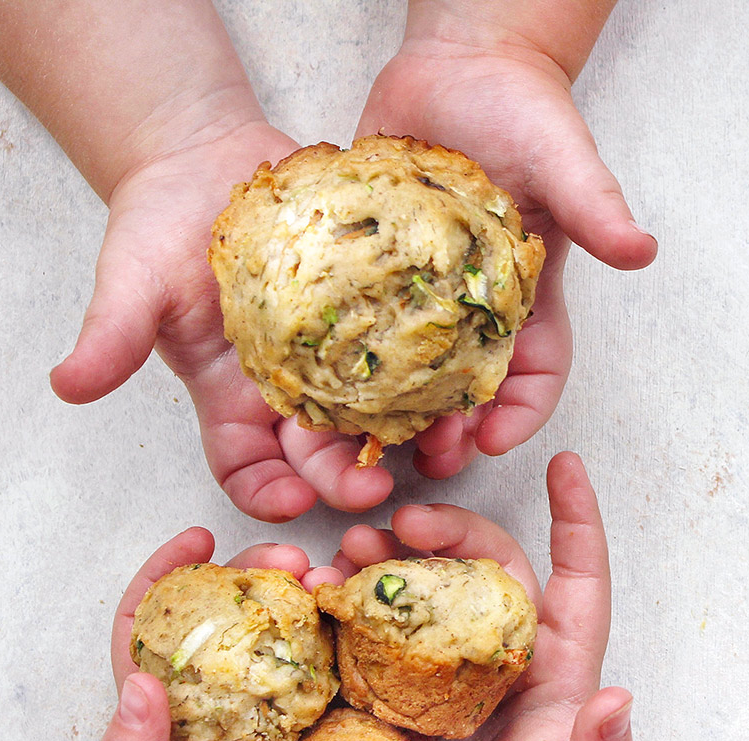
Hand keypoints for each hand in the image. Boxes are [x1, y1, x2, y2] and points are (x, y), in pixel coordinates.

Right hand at [51, 119, 394, 521]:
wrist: (205, 157)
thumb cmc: (159, 223)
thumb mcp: (131, 281)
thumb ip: (111, 335)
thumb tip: (68, 385)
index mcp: (230, 399)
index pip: (247, 470)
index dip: (266, 496)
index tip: (291, 502)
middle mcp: (284, 388)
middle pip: (318, 456)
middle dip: (343, 479)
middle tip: (373, 484)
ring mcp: (327, 353)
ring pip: (370, 414)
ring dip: (397, 436)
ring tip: (429, 442)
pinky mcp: (364, 313)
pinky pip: (401, 349)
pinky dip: (425, 368)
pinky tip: (451, 377)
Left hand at [101, 528, 348, 740]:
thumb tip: (137, 685)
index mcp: (176, 709)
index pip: (158, 624)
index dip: (169, 574)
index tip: (198, 540)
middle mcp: (230, 701)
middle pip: (237, 618)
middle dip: (260, 576)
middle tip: (290, 562)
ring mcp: (284, 715)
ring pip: (297, 638)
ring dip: (315, 601)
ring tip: (336, 582)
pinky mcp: (330, 735)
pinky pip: (345, 681)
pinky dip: (359, 649)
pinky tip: (374, 631)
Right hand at [333, 451, 632, 740]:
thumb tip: (620, 700)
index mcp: (556, 667)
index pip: (576, 578)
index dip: (576, 521)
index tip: (565, 466)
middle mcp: (504, 655)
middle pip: (486, 567)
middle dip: (447, 531)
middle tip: (399, 527)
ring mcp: (450, 669)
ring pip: (427, 589)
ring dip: (390, 560)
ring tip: (347, 554)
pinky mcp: (403, 689)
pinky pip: (379, 633)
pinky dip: (352, 608)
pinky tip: (321, 597)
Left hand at [358, 11, 657, 477]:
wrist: (458, 66)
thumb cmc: (519, 109)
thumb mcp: (562, 155)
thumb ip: (592, 203)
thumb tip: (640, 249)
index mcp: (526, 296)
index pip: (535, 371)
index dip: (520, 414)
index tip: (490, 441)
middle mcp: (473, 305)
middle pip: (465, 389)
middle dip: (449, 431)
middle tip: (424, 458)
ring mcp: (420, 293)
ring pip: (406, 372)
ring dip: (390, 413)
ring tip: (366, 442)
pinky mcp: (376, 271)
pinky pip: (357, 323)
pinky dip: (341, 356)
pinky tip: (316, 380)